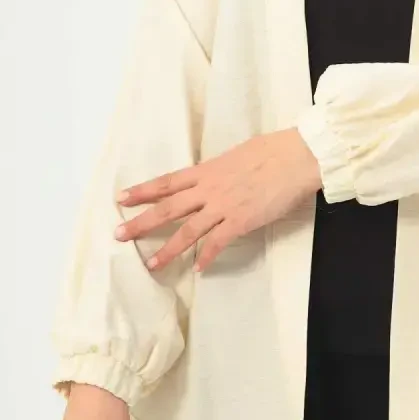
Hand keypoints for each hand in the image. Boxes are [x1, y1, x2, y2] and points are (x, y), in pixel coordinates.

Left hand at [114, 128, 321, 272]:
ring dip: (169, 249)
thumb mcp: (237, 154)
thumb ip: (222, 169)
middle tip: (119, 234)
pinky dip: (208, 256)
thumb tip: (215, 175)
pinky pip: (219, 242)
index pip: (167, 182)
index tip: (122, 198)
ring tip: (152, 264)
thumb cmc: (273, 150)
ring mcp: (224, 205)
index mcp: (208, 170)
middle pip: (168, 208)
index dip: (143, 191)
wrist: (297, 156)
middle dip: (142, 222)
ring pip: (188, 230)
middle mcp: (209, 189)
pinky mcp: (242, 220)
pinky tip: (199, 269)